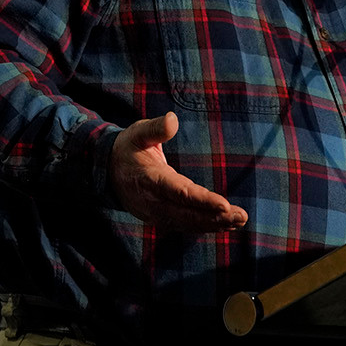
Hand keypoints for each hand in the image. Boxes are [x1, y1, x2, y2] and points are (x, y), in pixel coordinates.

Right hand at [110, 112, 247, 232]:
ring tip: (238, 221)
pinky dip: (204, 227)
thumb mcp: (137, 132)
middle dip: (215, 218)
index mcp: (150, 179)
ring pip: (187, 223)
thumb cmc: (127, 148)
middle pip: (187, 214)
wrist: (105, 171)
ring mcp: (155, 213)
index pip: (179, 193)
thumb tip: (173, 119)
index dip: (202, 201)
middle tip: (241, 217)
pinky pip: (184, 225)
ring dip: (214, 225)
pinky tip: (225, 225)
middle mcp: (153, 201)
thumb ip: (156, 128)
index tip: (224, 205)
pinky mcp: (159, 218)